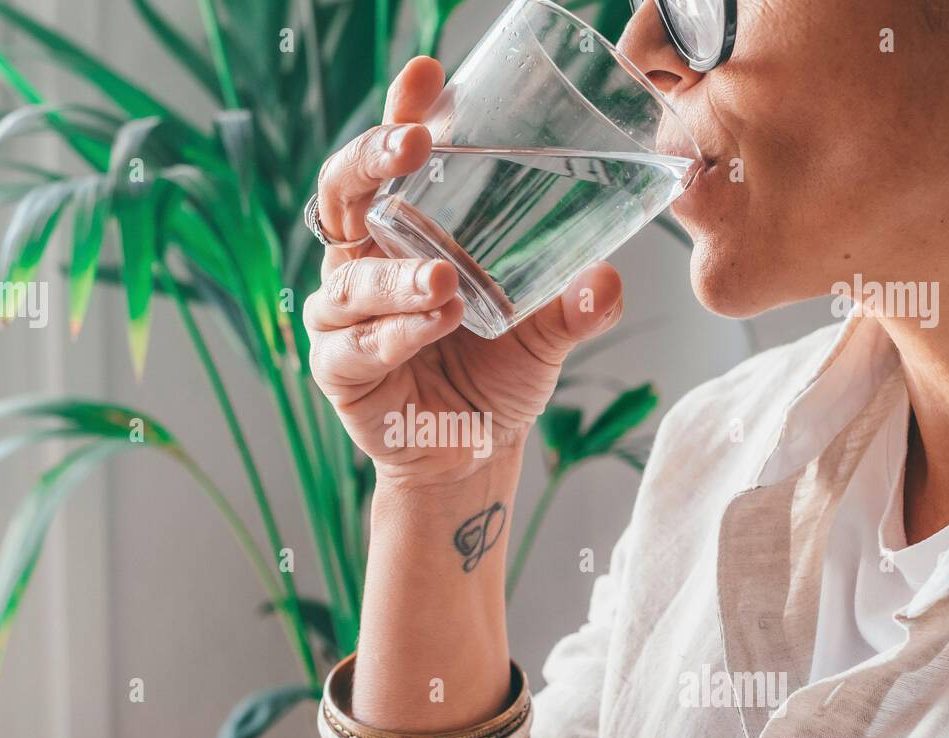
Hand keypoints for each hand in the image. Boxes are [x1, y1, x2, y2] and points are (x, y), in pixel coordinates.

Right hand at [305, 56, 624, 487]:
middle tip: (416, 144)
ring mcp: (344, 314)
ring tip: (444, 281)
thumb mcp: (546, 331)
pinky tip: (433, 327)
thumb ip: (577, 306)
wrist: (473, 453)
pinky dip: (394, 334)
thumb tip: (610, 278)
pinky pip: (355, 344)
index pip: (392, 161)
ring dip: (396, 276)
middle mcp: (365, 261)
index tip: (429, 73)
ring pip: (351, 279)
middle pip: (344, 193)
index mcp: (406, 231)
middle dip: (372, 160)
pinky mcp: (338, 367)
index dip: (402, 113)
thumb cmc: (497, 375)